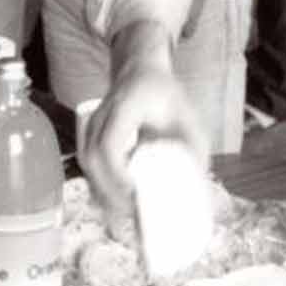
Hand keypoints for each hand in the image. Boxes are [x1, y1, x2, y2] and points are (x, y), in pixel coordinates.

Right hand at [83, 23, 202, 212]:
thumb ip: (195, 147)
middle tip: (132, 212)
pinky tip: (110, 203)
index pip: (110, 144)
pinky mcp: (89, 134)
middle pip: (93, 159)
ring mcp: (91, 123)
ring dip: (101, 191)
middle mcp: (101, 114)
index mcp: (125, 106)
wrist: (142, 71)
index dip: (117, 173)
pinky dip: (96, 184)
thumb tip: (200, 187)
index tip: (134, 193)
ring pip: (86, 163)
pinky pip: (86, 162)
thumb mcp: (186, 116)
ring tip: (124, 213)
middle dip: (109, 191)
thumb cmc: (165, 94)